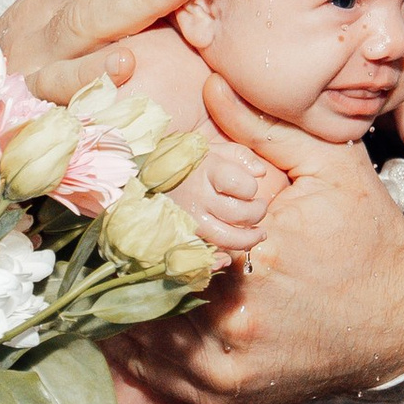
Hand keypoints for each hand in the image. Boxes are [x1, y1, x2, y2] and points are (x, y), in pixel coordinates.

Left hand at [116, 74, 403, 403]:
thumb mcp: (331, 166)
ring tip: (93, 269)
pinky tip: (120, 315)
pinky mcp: (227, 396)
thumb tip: (210, 82)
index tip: (105, 197)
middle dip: (116, 256)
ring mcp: (229, 368)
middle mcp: (236, 323)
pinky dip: (134, 347)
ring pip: (140, 334)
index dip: (127, 215)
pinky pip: (157, 375)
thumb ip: (266, 126)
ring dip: (114, 302)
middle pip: (140, 286)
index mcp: (255, 261)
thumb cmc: (366, 235)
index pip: (159, 236)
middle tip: (83, 232)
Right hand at [174, 137, 276, 259]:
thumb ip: (239, 156)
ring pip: (229, 238)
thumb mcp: (210, 148)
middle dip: (258, 213)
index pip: (245, 186)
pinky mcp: (183, 236)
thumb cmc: (182, 160)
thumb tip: (261, 172)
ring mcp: (190, 219)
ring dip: (250, 239)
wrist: (142, 174)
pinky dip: (225, 255)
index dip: (252, 189)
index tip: (249, 187)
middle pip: (242, 214)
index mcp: (208, 171)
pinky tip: (234, 249)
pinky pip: (209, 253)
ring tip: (259, 233)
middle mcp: (199, 197)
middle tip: (260, 207)